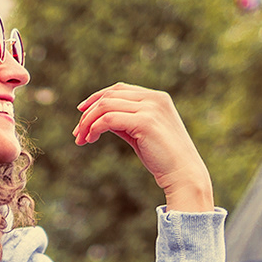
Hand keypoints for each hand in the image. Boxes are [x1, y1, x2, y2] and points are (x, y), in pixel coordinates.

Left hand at [73, 83, 214, 212]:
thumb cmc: (162, 157)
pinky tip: (90, 140)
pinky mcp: (145, 122)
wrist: (183, 173)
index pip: (119, 89)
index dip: (97, 98)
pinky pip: (109, 119)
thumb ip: (124, 121)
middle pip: (110, 95)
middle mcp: (154, 98)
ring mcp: (151, 108)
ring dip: (88, 122)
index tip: (81, 114)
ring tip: (81, 139)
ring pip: (106, 105)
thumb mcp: (141, 134)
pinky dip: (94, 128)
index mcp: (157, 97)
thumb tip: (99, 119)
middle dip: (88, 113)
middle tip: (77, 133)